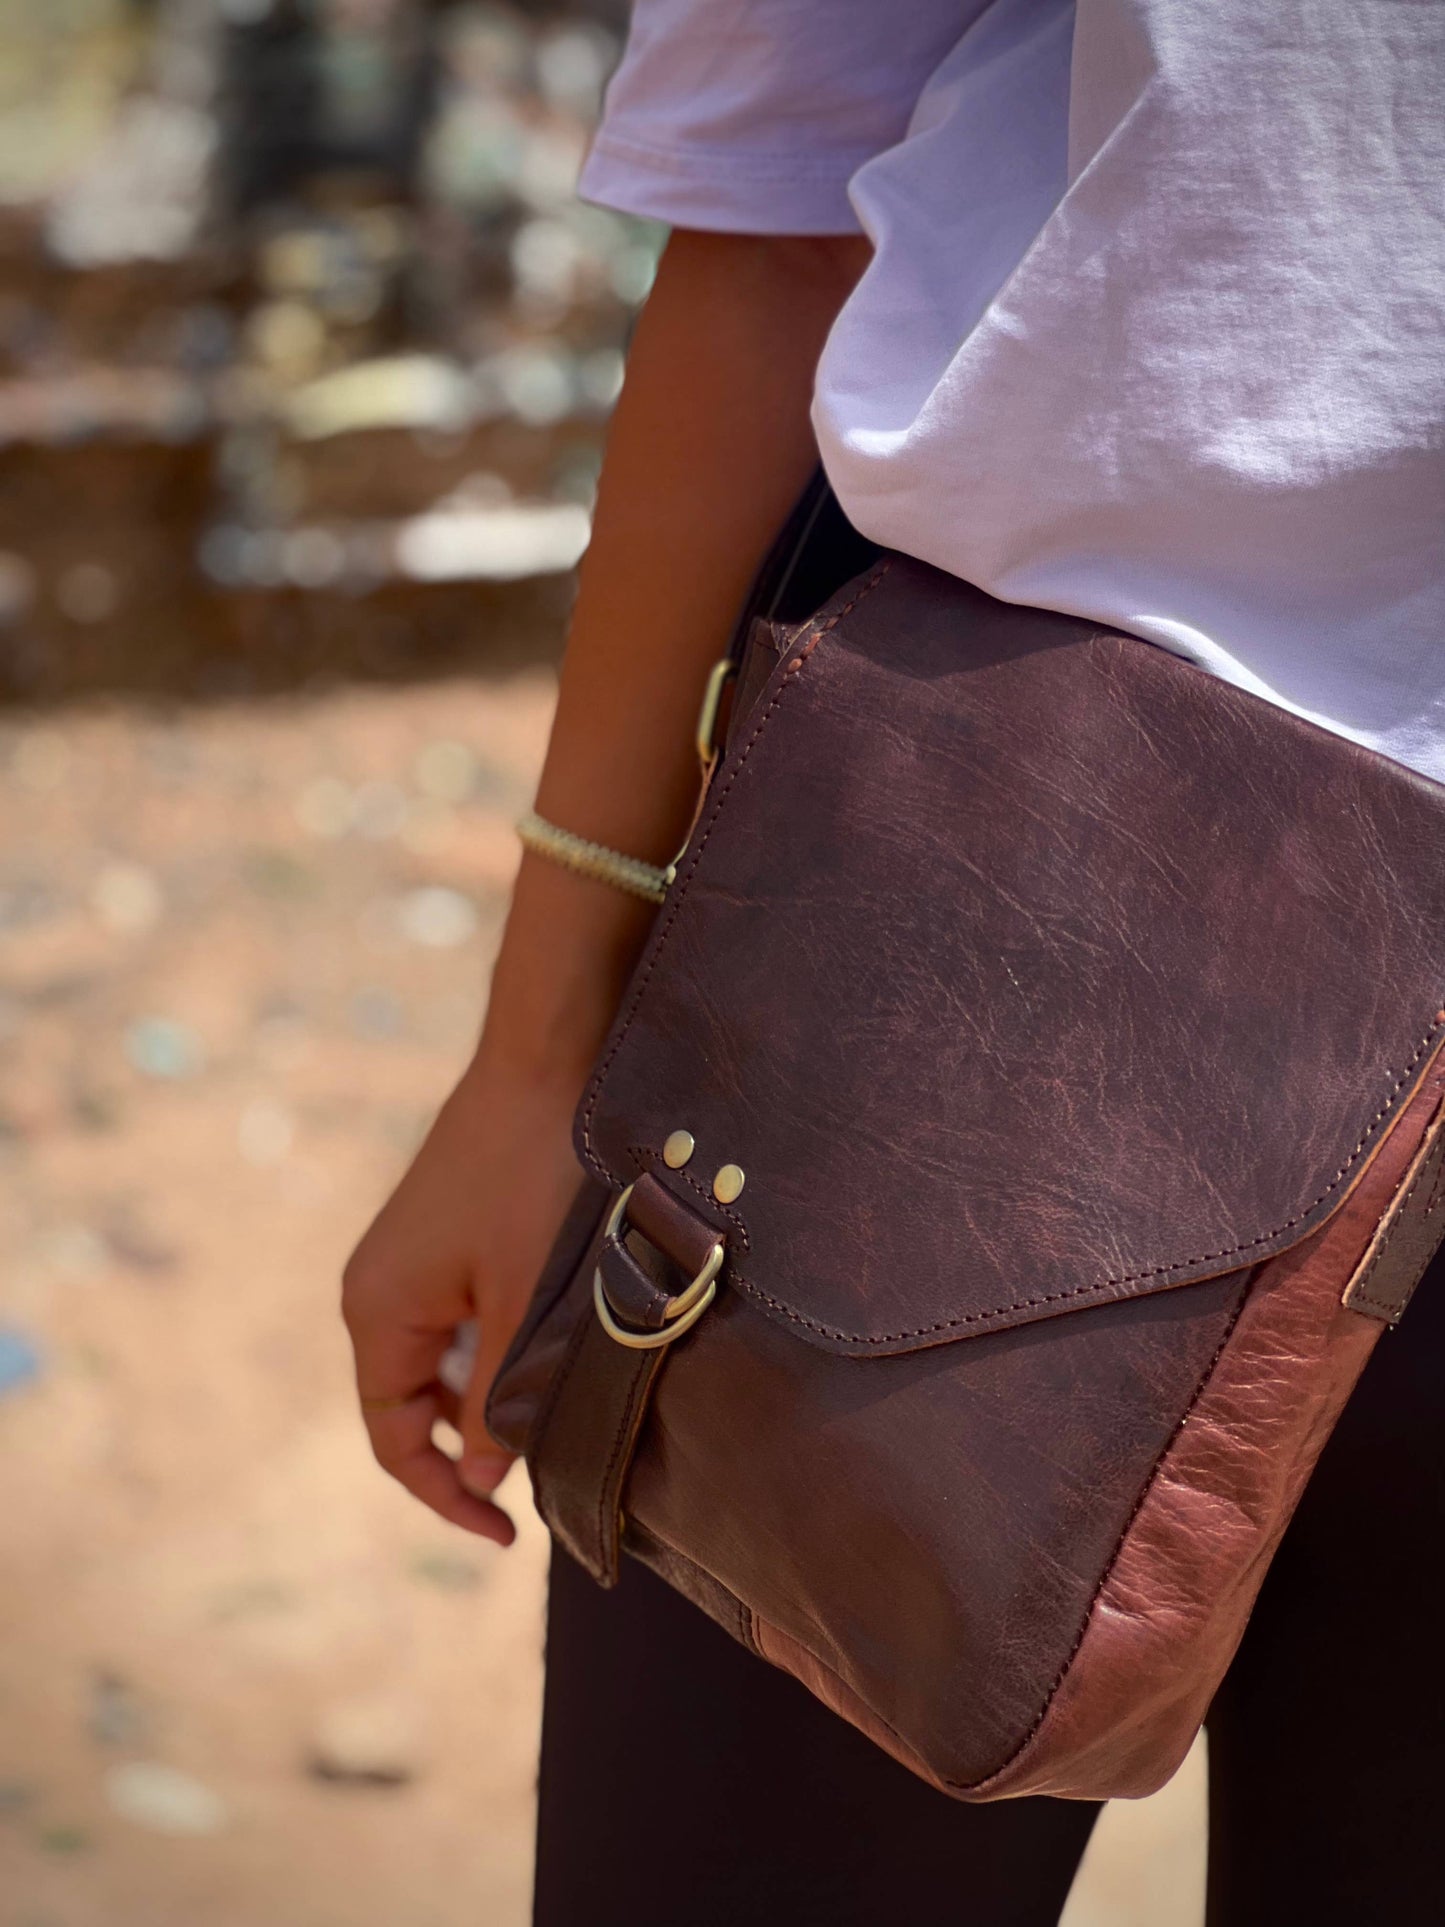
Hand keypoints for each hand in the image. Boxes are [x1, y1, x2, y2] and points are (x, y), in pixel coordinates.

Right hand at [341, 1048, 584, 1544]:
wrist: (544, 1061)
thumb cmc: (535, 1177)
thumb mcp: (526, 1302)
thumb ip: (500, 1396)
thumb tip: (486, 1474)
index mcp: (377, 1313)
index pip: (394, 1441)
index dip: (446, 1496)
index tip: (509, 1532)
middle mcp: (375, 1290)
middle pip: (414, 1405)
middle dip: (475, 1444)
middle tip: (549, 1463)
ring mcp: (407, 1258)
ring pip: (443, 1362)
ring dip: (492, 1392)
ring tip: (560, 1400)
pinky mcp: (442, 1234)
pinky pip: (459, 1316)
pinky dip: (498, 1345)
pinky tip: (553, 1341)